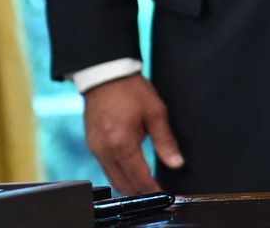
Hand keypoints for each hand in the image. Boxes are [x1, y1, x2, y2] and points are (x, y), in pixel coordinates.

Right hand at [82, 74, 182, 194]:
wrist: (105, 76)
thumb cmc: (131, 90)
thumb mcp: (156, 112)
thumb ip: (166, 141)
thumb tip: (177, 162)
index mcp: (122, 144)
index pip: (139, 177)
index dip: (153, 189)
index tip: (164, 194)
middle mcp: (105, 151)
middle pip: (123, 184)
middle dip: (141, 192)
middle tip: (157, 192)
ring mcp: (96, 149)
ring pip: (112, 178)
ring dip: (129, 185)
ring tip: (147, 184)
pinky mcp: (92, 145)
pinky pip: (106, 167)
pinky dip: (119, 174)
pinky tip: (132, 169)